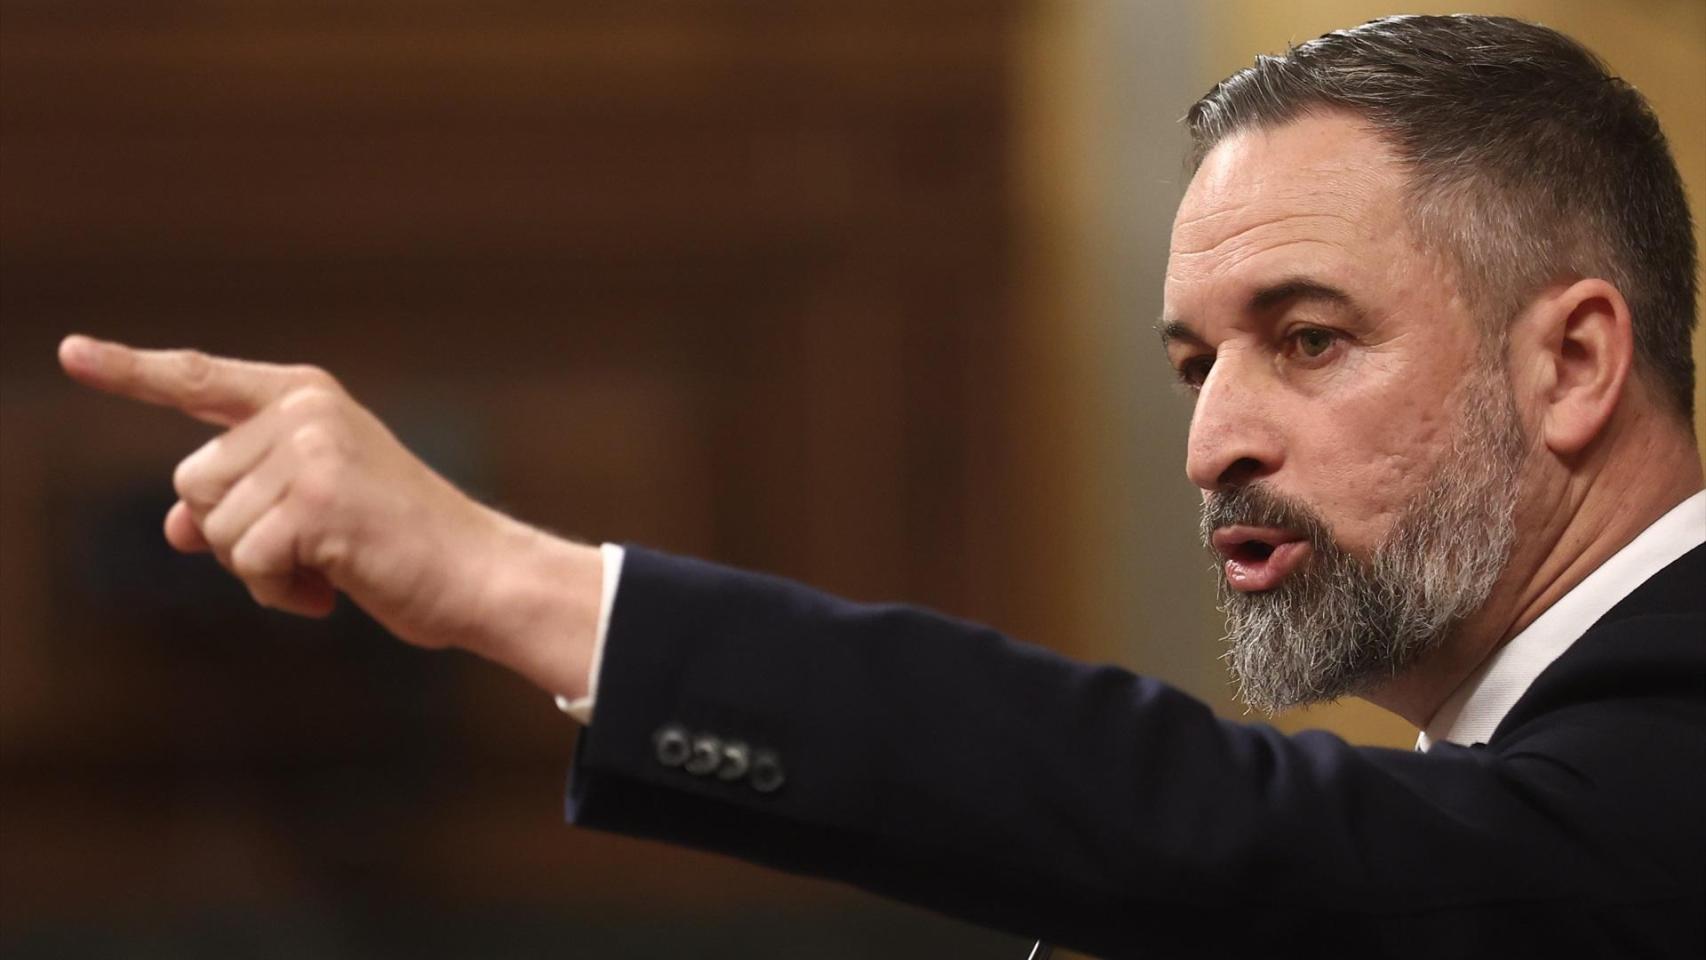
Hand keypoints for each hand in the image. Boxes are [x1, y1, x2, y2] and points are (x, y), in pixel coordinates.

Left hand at [58, 335, 602, 697]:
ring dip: (260, 571)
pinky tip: (335, 589)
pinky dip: (282, 594)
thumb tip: (175, 531)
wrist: (479, 573)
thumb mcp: (312, 515)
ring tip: (332, 567)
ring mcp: (311, 450)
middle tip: (313, 550)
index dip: (129, 371)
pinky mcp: (317, 499)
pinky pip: (248, 562)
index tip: (70, 353)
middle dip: (235, 535)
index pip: (200, 380)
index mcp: (307, 398)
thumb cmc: (401, 547)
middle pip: (193, 483)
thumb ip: (244, 504)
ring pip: (215, 529)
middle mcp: (305, 411)